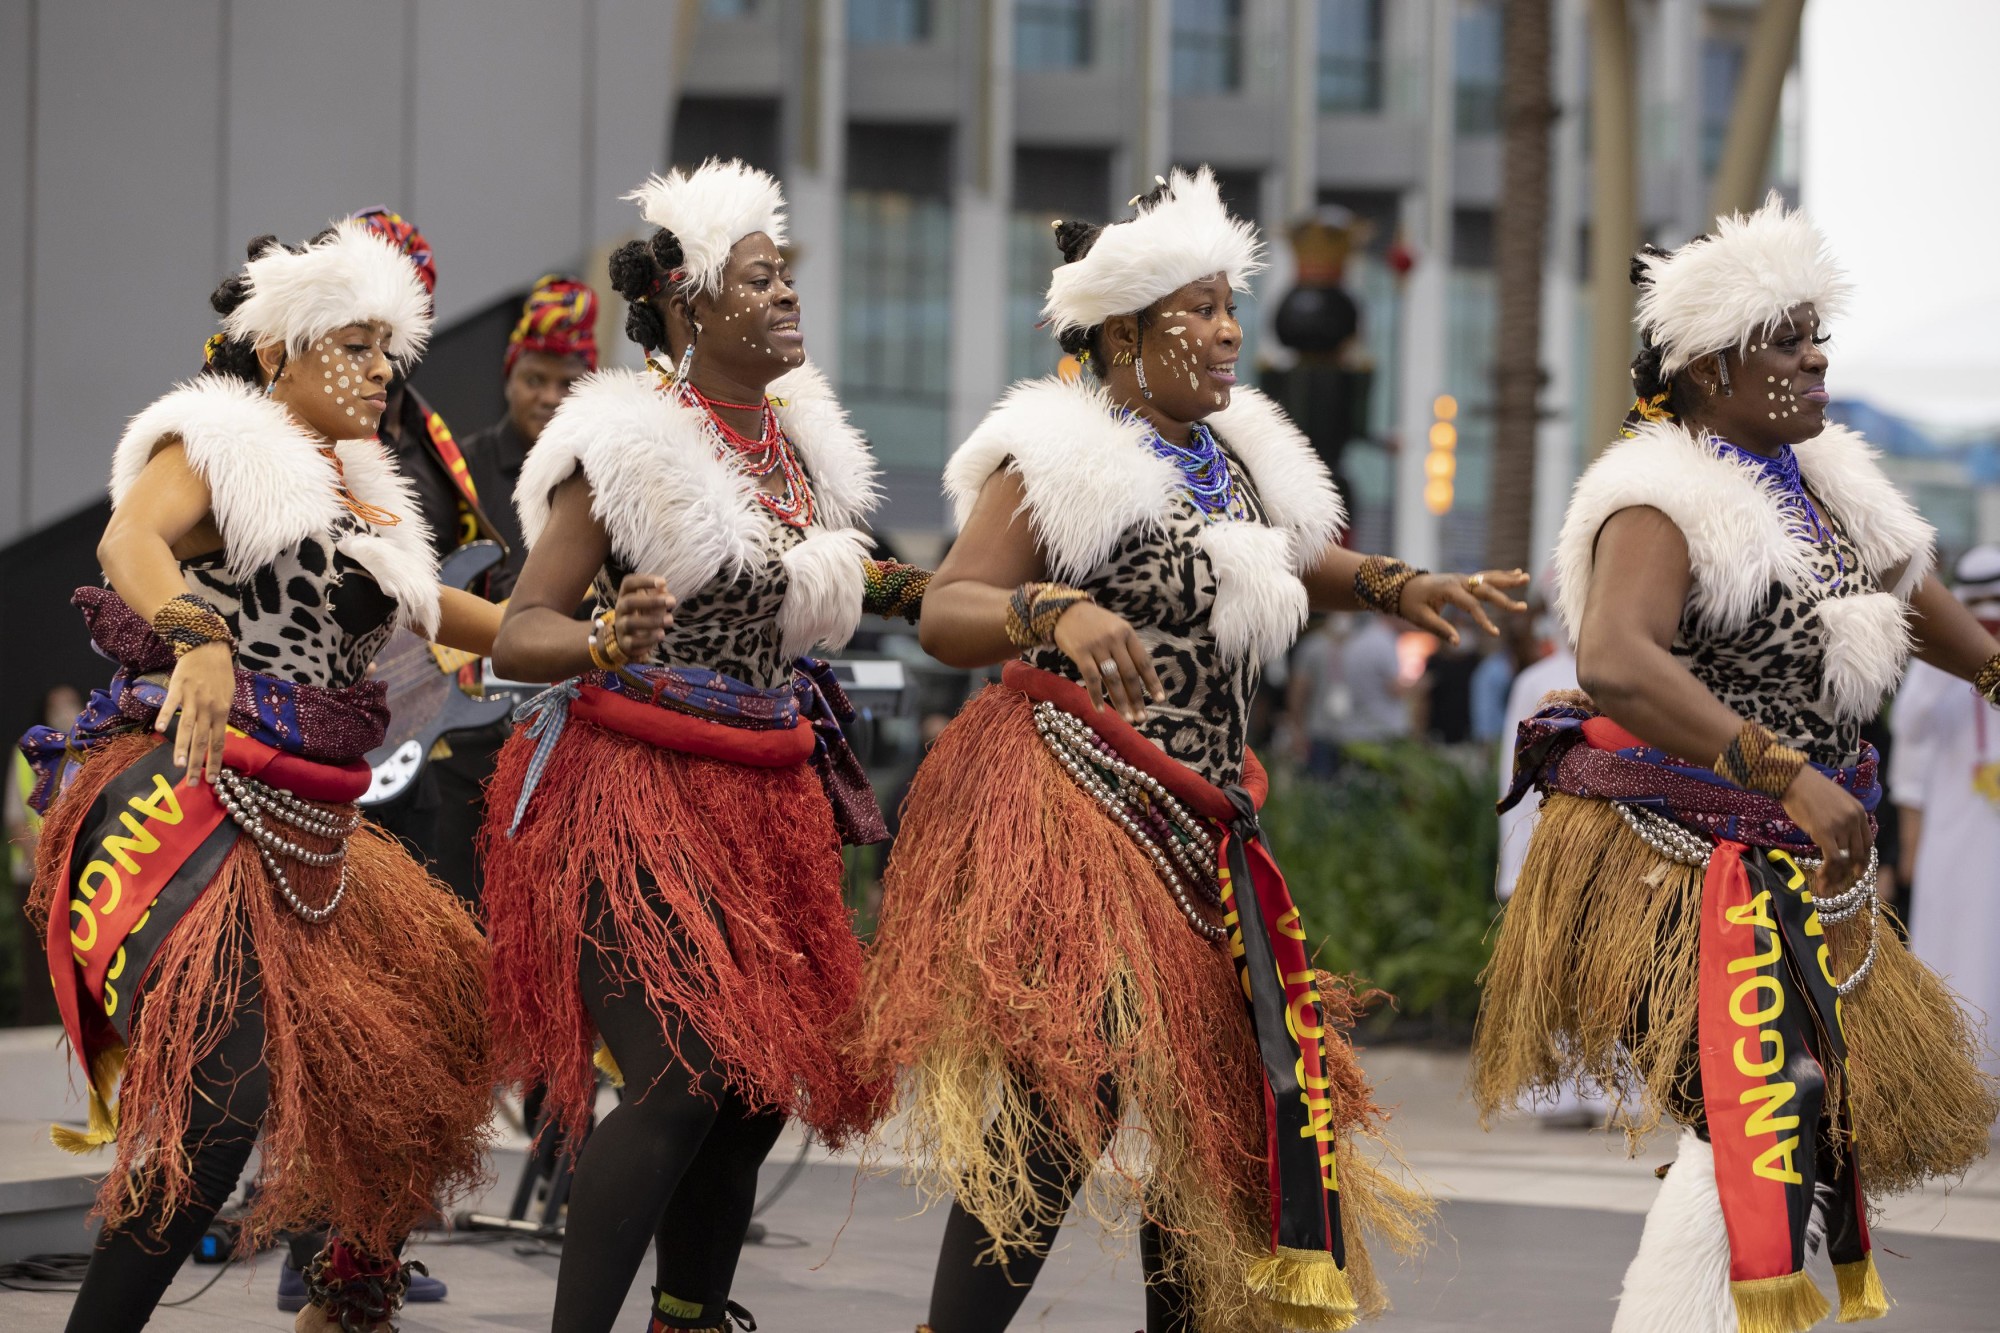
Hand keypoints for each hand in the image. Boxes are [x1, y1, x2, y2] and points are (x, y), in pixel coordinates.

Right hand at [157, 641, 233, 784]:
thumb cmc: (219, 674)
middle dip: (198, 764)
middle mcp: (208, 708)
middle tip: (193, 783)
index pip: (218, 743)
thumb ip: (221, 716)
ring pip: (187, 728)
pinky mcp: (177, 689)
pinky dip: (165, 716)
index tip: (211, 780)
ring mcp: (192, 699)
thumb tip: (216, 736)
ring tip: (179, 766)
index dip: (214, 762)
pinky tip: (159, 730)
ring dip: (182, 748)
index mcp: (222, 712)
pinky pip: (170, 705)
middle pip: (202, 741)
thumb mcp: (228, 696)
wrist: (207, 648)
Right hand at [612, 574, 675, 661]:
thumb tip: (664, 588)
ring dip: (652, 621)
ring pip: (631, 623)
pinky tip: (661, 634)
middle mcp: (620, 609)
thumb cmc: (643, 614)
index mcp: (626, 595)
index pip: (628, 583)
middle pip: (629, 602)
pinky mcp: (625, 643)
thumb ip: (658, 595)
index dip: (644, 581)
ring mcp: (621, 626)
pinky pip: (634, 642)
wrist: (627, 638)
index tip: (663, 581)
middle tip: (672, 601)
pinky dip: (648, 639)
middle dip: (652, 601)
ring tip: (670, 620)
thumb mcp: (650, 602)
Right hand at [1051, 601, 1164, 723]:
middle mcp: (1114, 639)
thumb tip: (1139, 679)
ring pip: (1112, 680)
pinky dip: (1096, 697)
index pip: (1143, 661)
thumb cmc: (1094, 623)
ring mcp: (1097, 646)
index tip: (1159, 700)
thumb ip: (1127, 649)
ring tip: (1127, 719)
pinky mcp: (1080, 653)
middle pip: (1129, 674)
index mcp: (1127, 633)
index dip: (1152, 682)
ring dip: (1120, 702)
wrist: (1065, 610)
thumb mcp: (1116, 628)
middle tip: (1142, 719)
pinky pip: (1091, 679)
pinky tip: (1101, 711)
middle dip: (1137, 699)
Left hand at [1395, 568, 1530, 644]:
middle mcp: (1458, 581)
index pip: (1471, 606)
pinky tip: (1516, 573)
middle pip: (1485, 589)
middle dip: (1504, 599)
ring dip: (1508, 579)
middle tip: (1523, 608)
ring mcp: (1462, 578)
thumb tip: (1458, 643)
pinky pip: (1485, 576)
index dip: (1484, 620)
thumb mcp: (1421, 619)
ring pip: (1488, 578)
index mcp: (1448, 590)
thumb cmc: (1410, 604)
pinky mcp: (1464, 579)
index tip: (1495, 633)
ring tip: (1526, 577)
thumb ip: (1440, 629)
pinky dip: (1501, 575)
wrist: (1402, 586)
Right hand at [1780, 767, 1870, 894]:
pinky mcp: (1825, 832)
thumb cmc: (1809, 789)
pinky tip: (1820, 878)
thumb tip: (1840, 838)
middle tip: (1840, 882)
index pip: (1867, 842)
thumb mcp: (1835, 801)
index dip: (1863, 860)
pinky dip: (1828, 872)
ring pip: (1844, 859)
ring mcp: (1840, 826)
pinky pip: (1833, 859)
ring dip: (1834, 875)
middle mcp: (1854, 819)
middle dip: (1850, 871)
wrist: (1793, 780)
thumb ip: (1843, 817)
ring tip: (1824, 884)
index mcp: (1859, 811)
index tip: (1857, 871)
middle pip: (1858, 853)